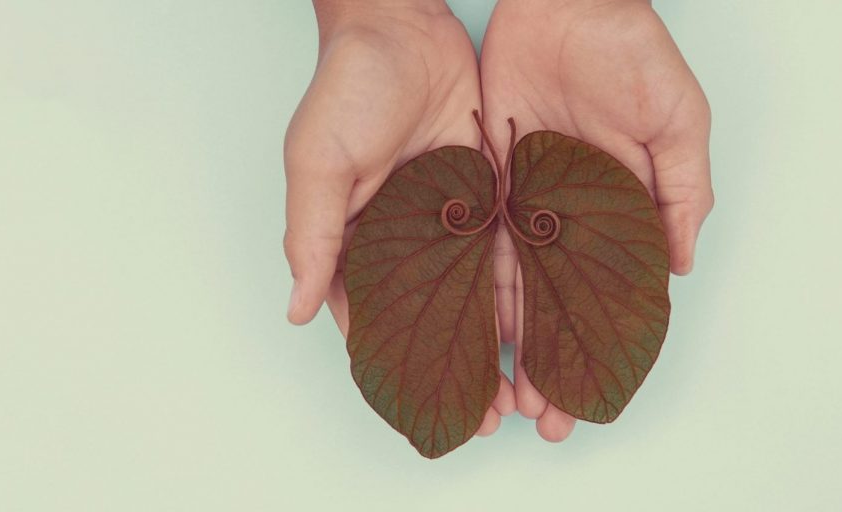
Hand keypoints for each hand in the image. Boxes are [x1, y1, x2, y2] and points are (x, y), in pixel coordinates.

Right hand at [283, 0, 515, 434]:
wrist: (402, 24)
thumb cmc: (347, 88)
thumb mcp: (316, 162)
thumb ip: (312, 235)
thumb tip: (296, 311)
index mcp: (353, 239)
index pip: (372, 318)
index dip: (397, 365)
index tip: (426, 406)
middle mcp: (403, 238)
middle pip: (432, 317)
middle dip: (459, 366)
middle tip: (489, 417)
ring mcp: (447, 218)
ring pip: (475, 292)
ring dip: (498, 340)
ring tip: (524, 389)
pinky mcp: (486, 192)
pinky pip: (507, 247)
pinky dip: (523, 288)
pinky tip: (544, 325)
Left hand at [481, 0, 713, 440]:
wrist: (566, 2)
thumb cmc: (632, 53)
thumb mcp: (678, 120)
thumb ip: (681, 192)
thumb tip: (679, 269)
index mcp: (618, 210)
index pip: (608, 296)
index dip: (600, 346)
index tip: (587, 397)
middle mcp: (568, 216)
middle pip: (555, 303)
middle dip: (545, 359)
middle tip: (535, 416)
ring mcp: (525, 199)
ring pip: (513, 282)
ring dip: (507, 339)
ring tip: (500, 392)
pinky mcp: (486, 176)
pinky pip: (476, 237)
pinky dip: (473, 282)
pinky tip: (469, 329)